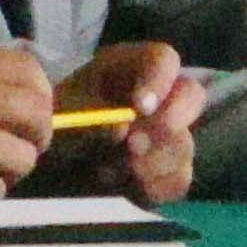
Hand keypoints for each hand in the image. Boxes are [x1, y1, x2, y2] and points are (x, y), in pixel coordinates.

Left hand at [51, 43, 204, 205]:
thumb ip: (93, 117)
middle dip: (169, 122)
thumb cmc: (61, 120)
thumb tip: (122, 130)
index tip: (140, 108)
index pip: (163, 59)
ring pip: (184, 145)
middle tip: (132, 145)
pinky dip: (152, 187)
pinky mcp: (167, 168)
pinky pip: (179, 180)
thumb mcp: (66, 111)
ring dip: (149, 162)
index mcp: (133, 67)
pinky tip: (124, 184)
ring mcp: (169, 132)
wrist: (54, 155)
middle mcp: (160, 95)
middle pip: (192, 95)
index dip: (159, 80)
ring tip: (108, 170)